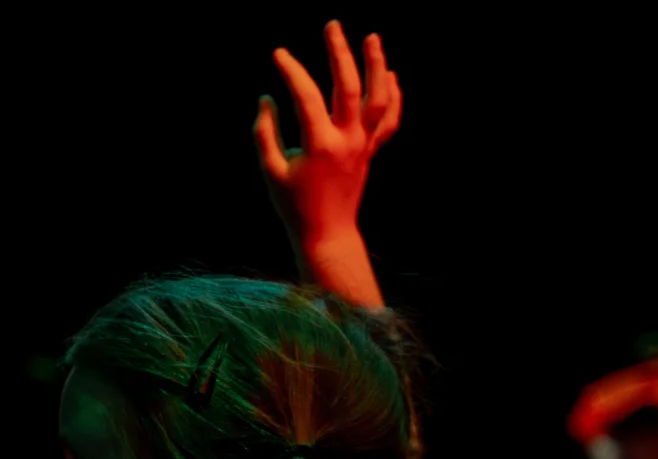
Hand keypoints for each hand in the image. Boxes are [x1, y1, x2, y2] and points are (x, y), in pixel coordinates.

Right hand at [254, 20, 402, 249]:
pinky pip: (389, 121)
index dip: (292, 71)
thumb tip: (267, 99)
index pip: (307, 97)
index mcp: (320, 146)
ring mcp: (364, 146)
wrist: (327, 233)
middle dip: (340, 52)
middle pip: (350, 86)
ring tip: (372, 38)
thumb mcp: (272, 171)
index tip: (279, 53)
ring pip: (379, 99)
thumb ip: (264, 133)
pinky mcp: (371, 152)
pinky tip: (389, 75)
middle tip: (332, 26)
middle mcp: (348, 141)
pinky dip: (393, 97)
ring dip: (377, 66)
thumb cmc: (294, 205)